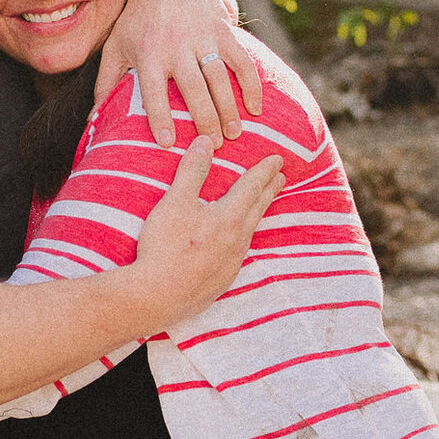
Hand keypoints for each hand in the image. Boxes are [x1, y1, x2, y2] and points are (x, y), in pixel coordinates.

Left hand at [102, 0, 265, 147]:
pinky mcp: (224, 30)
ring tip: (232, 134)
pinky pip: (242, 60)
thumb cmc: (138, 19)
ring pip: (219, 78)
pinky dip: (251, 84)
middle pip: (193, 88)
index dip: (160, 117)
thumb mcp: (116, 46)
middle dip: (204, 119)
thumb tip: (92, 122)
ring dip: (228, 108)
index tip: (167, 144)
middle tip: (211, 146)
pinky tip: (255, 108)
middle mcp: (176, 45)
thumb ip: (106, 83)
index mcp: (148, 53)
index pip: (152, 91)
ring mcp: (203, 37)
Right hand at [130, 136, 286, 324]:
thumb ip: (192, 171)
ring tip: (262, 207)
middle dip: (269, 190)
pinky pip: (240, 254)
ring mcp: (231, 263)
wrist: (157, 296)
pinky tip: (238, 244)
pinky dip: (244, 240)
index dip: (264, 171)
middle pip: (258, 209)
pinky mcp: (221, 281)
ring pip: (251, 232)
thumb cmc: (164, 247)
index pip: (252, 187)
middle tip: (281, 178)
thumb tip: (206, 142)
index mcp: (229, 218)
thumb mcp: (175, 203)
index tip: (277, 160)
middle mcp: (237, 240)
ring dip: (259, 215)